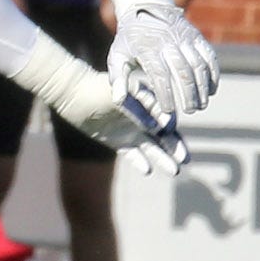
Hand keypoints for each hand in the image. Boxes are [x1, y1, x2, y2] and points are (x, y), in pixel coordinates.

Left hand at [44, 66, 189, 173]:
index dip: (170, 124)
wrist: (74, 95)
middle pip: (164, 134)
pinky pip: (133, 155)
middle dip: (175, 146)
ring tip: (175, 171)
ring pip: (152, 147)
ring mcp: (132, 130)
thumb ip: (141, 110)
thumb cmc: (99, 89)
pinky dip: (140, 162)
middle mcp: (144, 117)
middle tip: (185, 159)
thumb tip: (159, 127)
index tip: (170, 130)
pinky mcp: (119, 142)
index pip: (166, 114)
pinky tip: (147, 170)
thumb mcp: (122, 95)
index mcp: (148, 101)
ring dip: (163, 158)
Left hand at [106, 0, 219, 123]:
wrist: (145, 7)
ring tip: (201, 105)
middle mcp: (168, 42)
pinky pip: (209, 56)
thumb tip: (119, 100)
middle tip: (190, 110)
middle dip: (188, 94)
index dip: (166, 94)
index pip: (160, 75)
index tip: (168, 110)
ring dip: (202, 87)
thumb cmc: (130, 39)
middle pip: (183, 71)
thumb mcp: (117, 55)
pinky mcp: (196, 36)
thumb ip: (118, 78)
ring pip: (198, 65)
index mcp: (148, 48)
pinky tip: (212, 90)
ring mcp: (184, 38)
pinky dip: (213, 74)